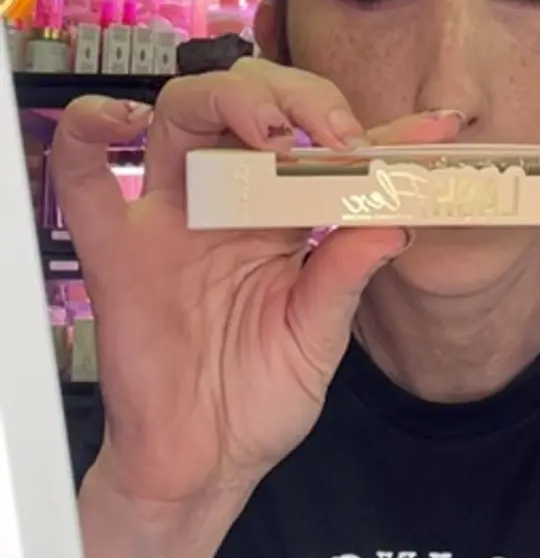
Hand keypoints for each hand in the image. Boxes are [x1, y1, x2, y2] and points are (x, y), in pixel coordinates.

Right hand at [51, 59, 461, 507]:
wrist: (205, 458)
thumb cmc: (262, 394)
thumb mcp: (319, 334)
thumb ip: (347, 274)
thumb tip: (396, 222)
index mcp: (285, 218)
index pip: (334, 154)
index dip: (387, 131)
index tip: (437, 126)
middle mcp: (230, 203)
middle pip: (254, 105)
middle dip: (301, 99)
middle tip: (338, 134)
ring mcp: (174, 218)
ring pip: (185, 114)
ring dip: (231, 100)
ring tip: (271, 129)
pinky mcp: (119, 250)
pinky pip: (84, 179)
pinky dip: (86, 135)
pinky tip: (119, 121)